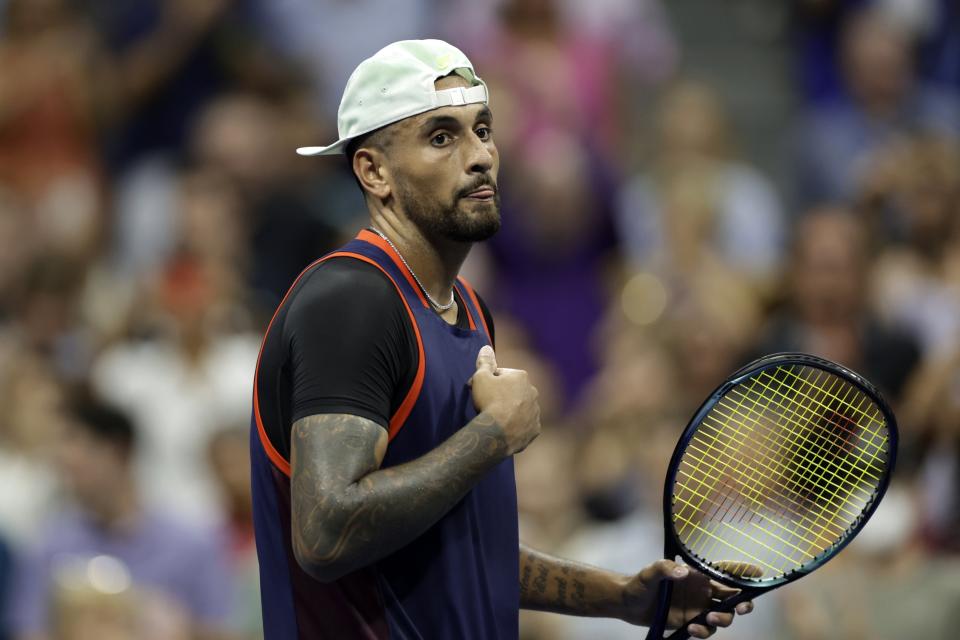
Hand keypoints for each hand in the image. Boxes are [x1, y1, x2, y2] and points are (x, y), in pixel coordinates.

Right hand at [469, 345, 540, 453]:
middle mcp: (533, 392)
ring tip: (497, 417)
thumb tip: (486, 348)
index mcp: (521, 377)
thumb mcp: (481, 377)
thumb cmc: (489, 401)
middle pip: (514, 391)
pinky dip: (518, 424)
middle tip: (488, 404)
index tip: (481, 390)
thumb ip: (485, 362)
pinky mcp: (535, 428)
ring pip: (521, 407)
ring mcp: (536, 411)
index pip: (502, 375)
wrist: (498, 431)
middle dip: (503, 394)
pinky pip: (525, 424)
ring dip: (511, 409)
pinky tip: (506, 427)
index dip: (490, 381)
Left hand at [621, 559, 757, 637]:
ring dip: (722, 620)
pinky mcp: (691, 623)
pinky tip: (691, 628)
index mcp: (698, 574)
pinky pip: (707, 630)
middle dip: (743, 603)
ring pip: (724, 616)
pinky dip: (703, 631)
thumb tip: (682, 572)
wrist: (628, 603)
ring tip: (708, 619)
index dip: (744, 572)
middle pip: (733, 597)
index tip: (759, 574)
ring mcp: (699, 608)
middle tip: (741, 609)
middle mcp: (703, 591)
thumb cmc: (640, 582)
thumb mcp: (650, 572)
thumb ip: (665, 568)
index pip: (726, 571)